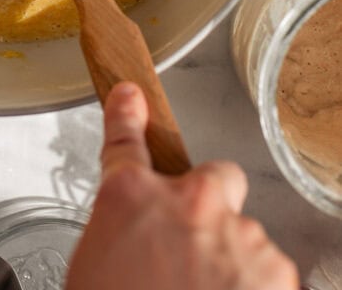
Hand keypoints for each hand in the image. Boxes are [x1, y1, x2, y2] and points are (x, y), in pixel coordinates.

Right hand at [66, 83, 298, 289]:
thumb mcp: (93, 271)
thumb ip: (120, 240)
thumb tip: (137, 244)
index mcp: (128, 199)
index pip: (125, 140)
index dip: (128, 115)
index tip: (132, 96)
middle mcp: (185, 201)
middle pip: (215, 177)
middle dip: (211, 203)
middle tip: (195, 250)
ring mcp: (235, 233)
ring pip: (245, 236)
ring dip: (232, 264)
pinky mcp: (274, 268)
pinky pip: (268, 272)